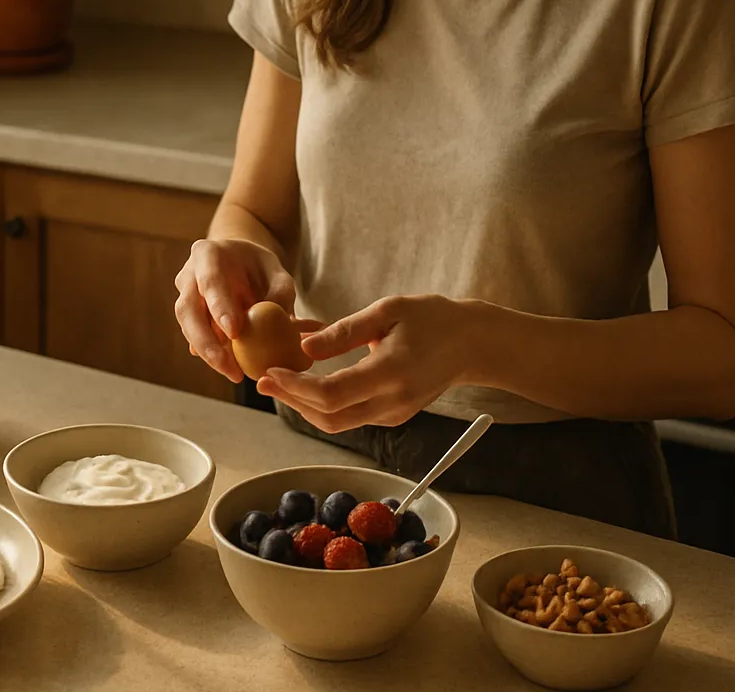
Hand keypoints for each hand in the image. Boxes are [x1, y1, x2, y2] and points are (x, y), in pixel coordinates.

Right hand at [174, 239, 295, 382]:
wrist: (241, 265)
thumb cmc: (260, 267)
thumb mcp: (277, 272)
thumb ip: (281, 292)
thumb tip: (282, 322)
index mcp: (207, 254)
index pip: (209, 281)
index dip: (218, 307)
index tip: (234, 332)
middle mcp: (189, 275)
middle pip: (187, 310)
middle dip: (206, 341)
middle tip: (229, 366)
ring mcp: (185, 297)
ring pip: (187, 328)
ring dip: (209, 353)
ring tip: (235, 373)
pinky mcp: (190, 319)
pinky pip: (195, 339)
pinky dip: (212, 354)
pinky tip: (230, 368)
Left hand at [257, 295, 490, 432]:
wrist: (471, 344)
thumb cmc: (431, 318)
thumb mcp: (388, 310)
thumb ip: (344, 331)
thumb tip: (303, 344)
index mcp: (392, 372)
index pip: (333, 394)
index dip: (296, 388)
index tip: (269, 373)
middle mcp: (393, 402)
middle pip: (329, 418)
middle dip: (291, 401)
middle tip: (263, 381)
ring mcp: (395, 414)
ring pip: (337, 423)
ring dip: (304, 406)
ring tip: (279, 381)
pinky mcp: (393, 417)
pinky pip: (350, 419)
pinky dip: (323, 405)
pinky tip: (307, 383)